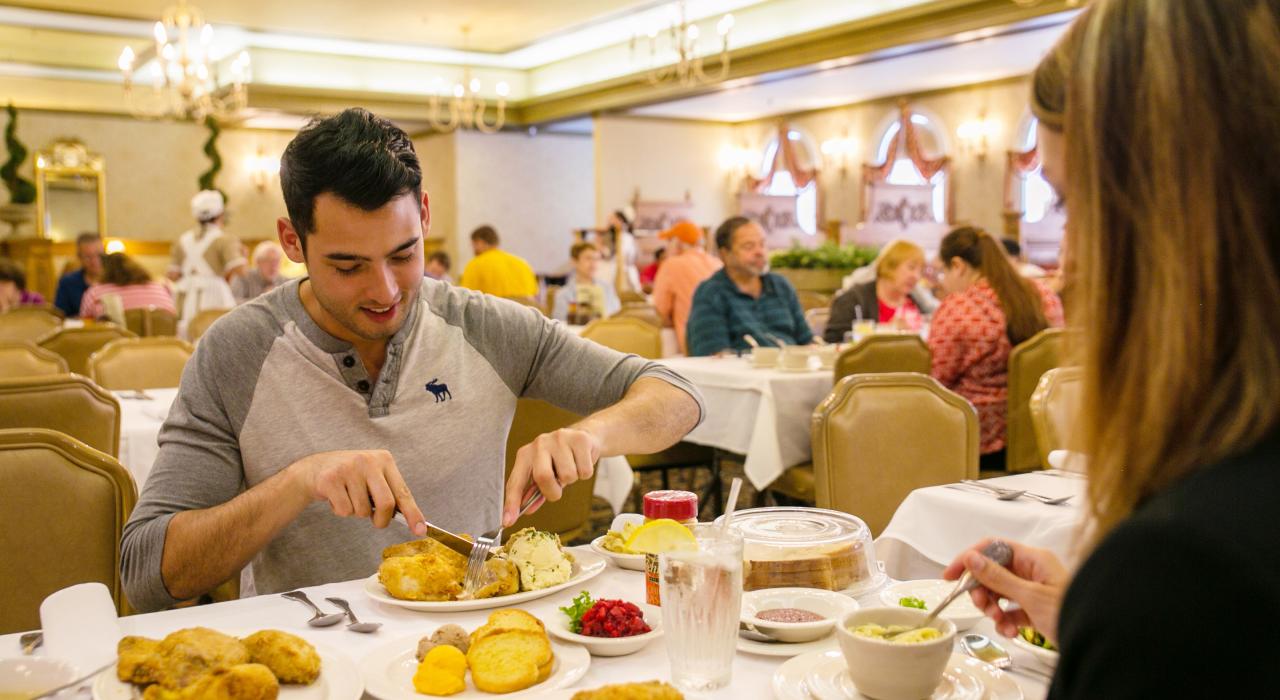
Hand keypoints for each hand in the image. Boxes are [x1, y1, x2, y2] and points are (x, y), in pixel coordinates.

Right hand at [287, 450, 426, 536]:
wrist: (314, 469)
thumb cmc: (351, 478)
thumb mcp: (373, 477)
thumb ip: (390, 493)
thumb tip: (413, 522)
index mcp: (384, 460)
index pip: (403, 492)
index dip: (413, 513)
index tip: (420, 531)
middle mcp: (368, 460)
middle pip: (386, 503)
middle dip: (381, 520)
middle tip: (376, 522)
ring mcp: (349, 468)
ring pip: (362, 510)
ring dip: (356, 513)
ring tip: (348, 497)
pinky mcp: (331, 479)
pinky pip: (344, 511)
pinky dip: (340, 511)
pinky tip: (335, 497)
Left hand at [504, 427, 600, 526]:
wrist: (584, 437)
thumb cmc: (560, 459)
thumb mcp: (545, 473)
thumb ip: (536, 491)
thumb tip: (527, 509)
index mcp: (526, 455)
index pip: (516, 482)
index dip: (511, 503)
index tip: (508, 521)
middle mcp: (539, 444)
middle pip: (543, 476)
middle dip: (553, 491)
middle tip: (558, 488)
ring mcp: (559, 439)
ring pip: (568, 475)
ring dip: (572, 479)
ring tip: (572, 468)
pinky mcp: (579, 439)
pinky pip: (584, 471)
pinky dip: (585, 473)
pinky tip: (581, 462)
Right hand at [943, 538, 1068, 643]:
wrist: (1098, 639)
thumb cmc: (1074, 612)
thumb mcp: (1030, 596)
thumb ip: (998, 577)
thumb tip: (972, 559)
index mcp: (1034, 558)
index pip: (992, 548)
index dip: (969, 558)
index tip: (952, 574)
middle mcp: (1033, 570)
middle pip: (993, 572)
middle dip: (983, 590)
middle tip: (981, 605)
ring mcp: (1034, 589)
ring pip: (999, 592)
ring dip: (993, 608)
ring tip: (999, 621)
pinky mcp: (1035, 609)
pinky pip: (1010, 610)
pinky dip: (1005, 620)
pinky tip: (1010, 630)